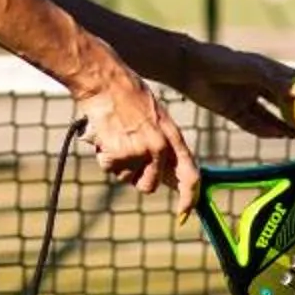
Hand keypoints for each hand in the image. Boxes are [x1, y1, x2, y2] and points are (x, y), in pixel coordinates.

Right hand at [72, 59, 200, 216]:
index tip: (184, 213)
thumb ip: (164, 144)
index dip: (188, 198)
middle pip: (150, 185)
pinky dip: (104, 157)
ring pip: (127, 178)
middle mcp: (159, 148)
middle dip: (138, 178)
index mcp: (173, 136)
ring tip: (116, 136)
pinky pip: (109, 168)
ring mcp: (138, 152)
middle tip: (127, 154)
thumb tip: (169, 176)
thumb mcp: (156, 117)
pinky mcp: (118, 155)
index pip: (190, 175)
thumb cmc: (128, 95)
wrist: (104, 81)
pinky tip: (105, 135)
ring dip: (119, 165)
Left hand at [175, 39, 294, 137]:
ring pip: (269, 116)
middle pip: (282, 103)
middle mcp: (256, 85)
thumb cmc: (223, 62)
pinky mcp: (233, 111)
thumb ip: (277, 82)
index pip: (291, 81)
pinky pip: (253, 124)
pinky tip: (278, 136)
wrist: (191, 69)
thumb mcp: (253, 71)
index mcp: (264, 70)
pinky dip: (266, 131)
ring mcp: (245, 99)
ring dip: (284, 126)